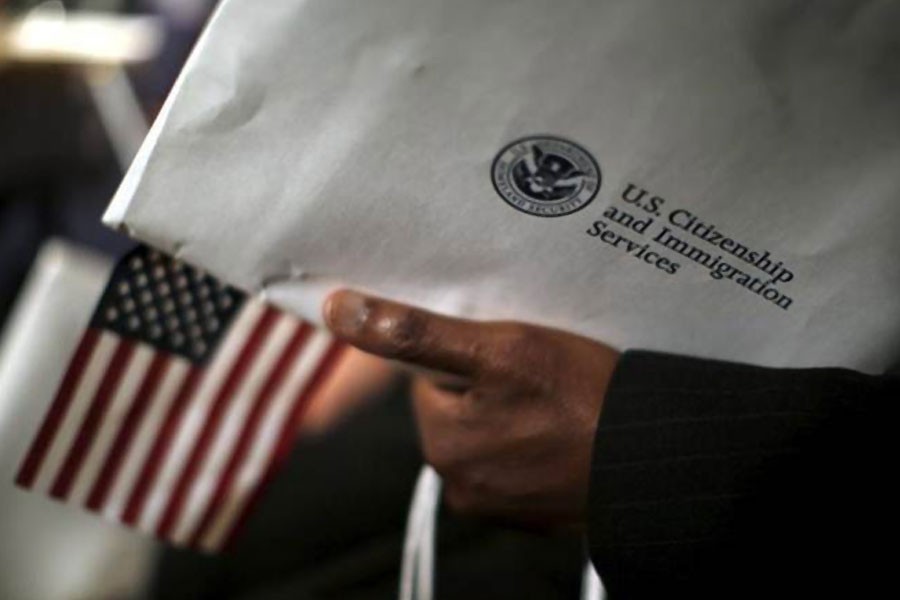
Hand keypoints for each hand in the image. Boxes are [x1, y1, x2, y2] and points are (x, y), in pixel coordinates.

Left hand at [323, 290, 619, 529]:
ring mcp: (498, 504)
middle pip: (458, 406)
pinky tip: (564, 428)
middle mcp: (460, 484)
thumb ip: (413, 330)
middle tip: (537, 373)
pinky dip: (534, 442)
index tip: (506, 352)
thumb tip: (337, 310)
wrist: (654, 455)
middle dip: (488, 383)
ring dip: (513, 412)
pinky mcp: (532, 513)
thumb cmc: (580, 397)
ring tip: (556, 400)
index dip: (466, 354)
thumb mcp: (496, 346)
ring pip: (489, 432)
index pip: (427, 378)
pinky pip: (516, 461)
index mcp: (442, 444)